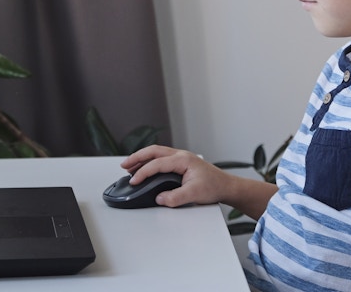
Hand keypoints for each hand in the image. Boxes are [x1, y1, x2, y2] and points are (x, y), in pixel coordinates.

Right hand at [121, 145, 277, 217]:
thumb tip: (159, 198)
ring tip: (129, 166)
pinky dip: (150, 161)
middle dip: (137, 157)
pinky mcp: (181, 163)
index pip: (157, 164)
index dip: (143, 172)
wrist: (226, 186)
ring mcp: (181, 158)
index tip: (134, 181)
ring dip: (142, 158)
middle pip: (153, 151)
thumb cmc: (214, 187)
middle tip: (124, 165)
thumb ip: (175, 197)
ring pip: (156, 153)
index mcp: (183, 159)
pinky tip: (145, 167)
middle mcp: (181, 155)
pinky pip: (161, 158)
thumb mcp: (194, 194)